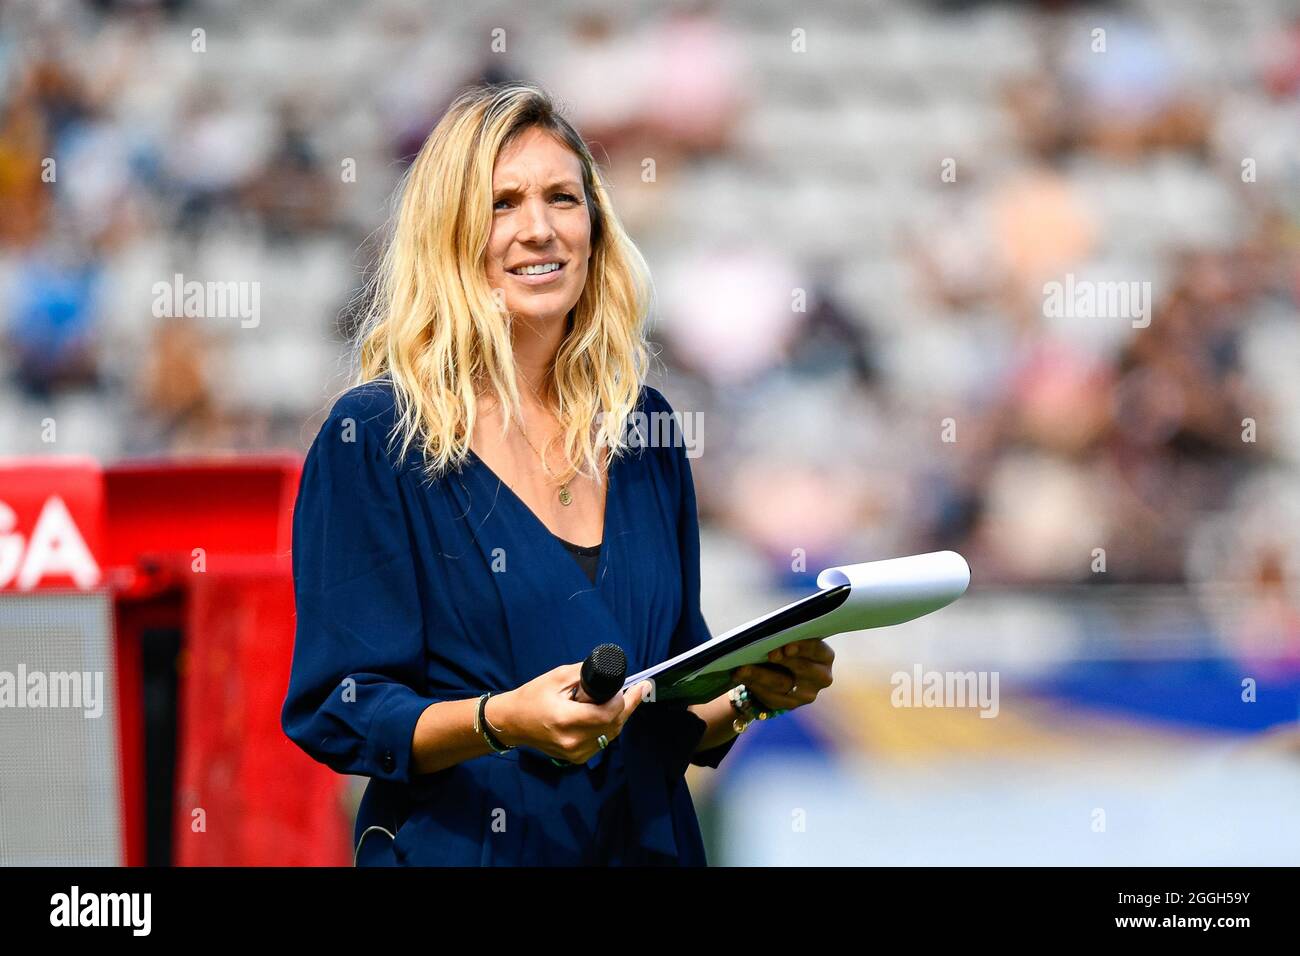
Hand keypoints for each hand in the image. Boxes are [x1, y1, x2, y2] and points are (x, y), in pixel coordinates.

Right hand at [489, 664, 651, 763]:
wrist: (513, 723)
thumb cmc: (532, 697)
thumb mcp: (557, 678)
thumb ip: (584, 674)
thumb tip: (609, 671)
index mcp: (566, 720)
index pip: (607, 714)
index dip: (626, 700)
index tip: (637, 685)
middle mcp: (573, 741)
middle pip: (614, 725)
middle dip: (629, 706)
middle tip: (640, 689)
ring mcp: (575, 753)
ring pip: (611, 735)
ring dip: (621, 716)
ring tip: (629, 698)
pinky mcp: (576, 758)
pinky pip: (602, 741)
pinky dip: (609, 727)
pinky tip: (611, 712)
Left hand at [729, 639, 834, 712]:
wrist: (777, 671)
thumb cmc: (783, 647)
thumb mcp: (787, 639)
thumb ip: (783, 636)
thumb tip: (766, 633)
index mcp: (824, 656)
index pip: (817, 650)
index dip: (803, 647)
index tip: (787, 646)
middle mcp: (821, 677)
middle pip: (802, 669)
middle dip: (783, 661)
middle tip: (768, 654)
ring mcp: (806, 694)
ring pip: (782, 685)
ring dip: (760, 674)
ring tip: (742, 668)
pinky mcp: (789, 705)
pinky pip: (770, 697)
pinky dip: (753, 685)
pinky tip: (740, 676)